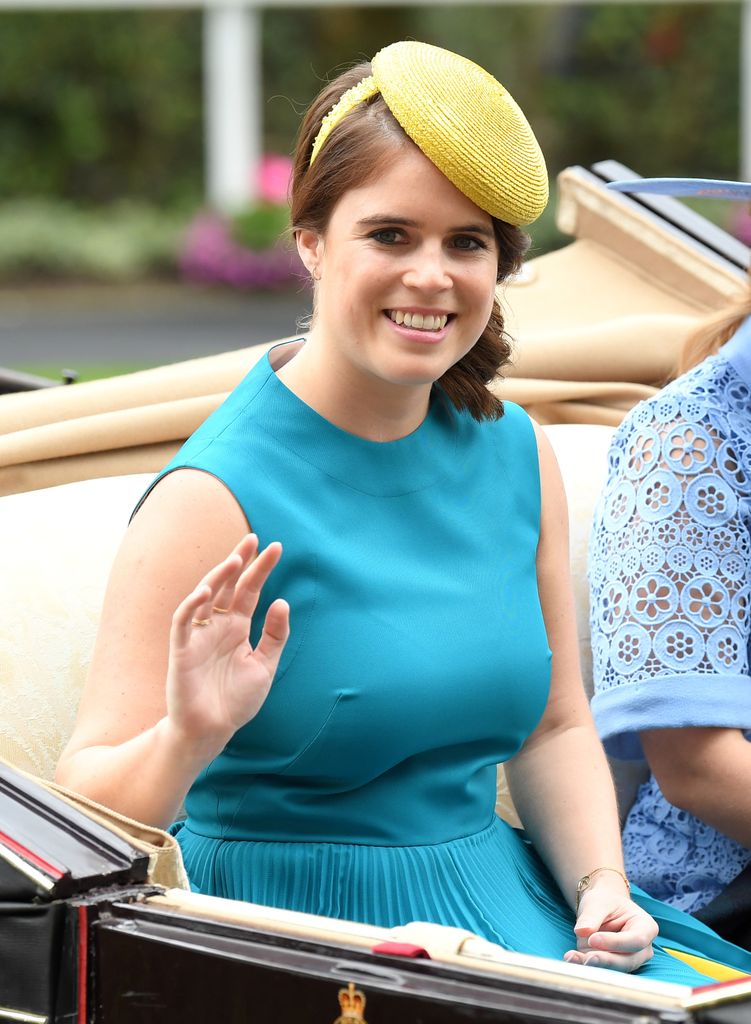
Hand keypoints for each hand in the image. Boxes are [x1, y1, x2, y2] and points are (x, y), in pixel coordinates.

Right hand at [165, 534, 289, 754]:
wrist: (212, 731)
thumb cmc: (235, 701)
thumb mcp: (264, 665)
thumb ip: (275, 635)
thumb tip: (282, 601)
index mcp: (237, 627)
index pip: (249, 590)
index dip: (261, 569)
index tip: (276, 547)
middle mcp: (217, 625)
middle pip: (228, 586)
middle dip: (240, 562)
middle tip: (253, 540)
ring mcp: (198, 635)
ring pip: (205, 596)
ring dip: (218, 576)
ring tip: (235, 559)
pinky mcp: (182, 650)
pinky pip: (183, 622)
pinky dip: (192, 605)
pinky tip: (206, 591)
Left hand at [563, 885, 657, 972]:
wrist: (601, 908)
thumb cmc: (604, 902)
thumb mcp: (598, 902)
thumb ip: (591, 916)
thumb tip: (581, 931)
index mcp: (646, 927)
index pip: (636, 940)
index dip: (615, 942)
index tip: (593, 938)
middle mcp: (643, 949)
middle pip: (627, 961)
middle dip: (606, 960)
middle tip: (587, 958)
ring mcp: (630, 960)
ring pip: (614, 969)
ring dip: (592, 964)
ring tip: (572, 958)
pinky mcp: (614, 967)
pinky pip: (601, 970)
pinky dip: (584, 964)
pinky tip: (571, 959)